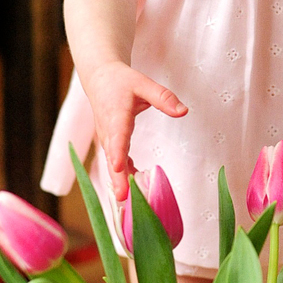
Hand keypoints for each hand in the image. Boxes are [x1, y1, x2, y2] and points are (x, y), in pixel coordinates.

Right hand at [84, 59, 186, 201]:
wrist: (99, 79)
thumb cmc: (121, 81)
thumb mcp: (143, 83)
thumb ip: (163, 97)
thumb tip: (183, 111)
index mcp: (116, 116)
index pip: (116, 137)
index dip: (116, 153)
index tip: (117, 167)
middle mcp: (108, 132)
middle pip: (112, 158)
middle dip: (117, 179)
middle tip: (123, 198)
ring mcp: (107, 139)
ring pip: (112, 164)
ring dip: (120, 182)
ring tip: (130, 203)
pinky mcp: (110, 143)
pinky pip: (115, 162)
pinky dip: (123, 175)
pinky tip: (135, 188)